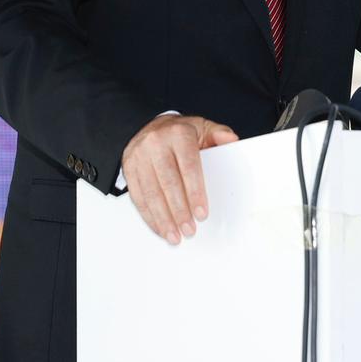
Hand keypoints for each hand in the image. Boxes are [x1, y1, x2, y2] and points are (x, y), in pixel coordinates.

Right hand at [121, 114, 238, 244]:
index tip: (201, 213)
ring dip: (163, 218)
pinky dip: (149, 215)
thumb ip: (218, 134)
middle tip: (189, 229)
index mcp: (178, 134)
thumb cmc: (179, 132)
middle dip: (179, 211)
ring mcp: (139, 157)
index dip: (195, 192)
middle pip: (168, 183)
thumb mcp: (202, 127)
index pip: (188, 167)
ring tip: (174, 235)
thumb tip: (231, 141)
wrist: (148, 127)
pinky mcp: (129, 169)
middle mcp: (156, 144)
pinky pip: (138, 196)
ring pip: (151, 193)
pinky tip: (160, 227)